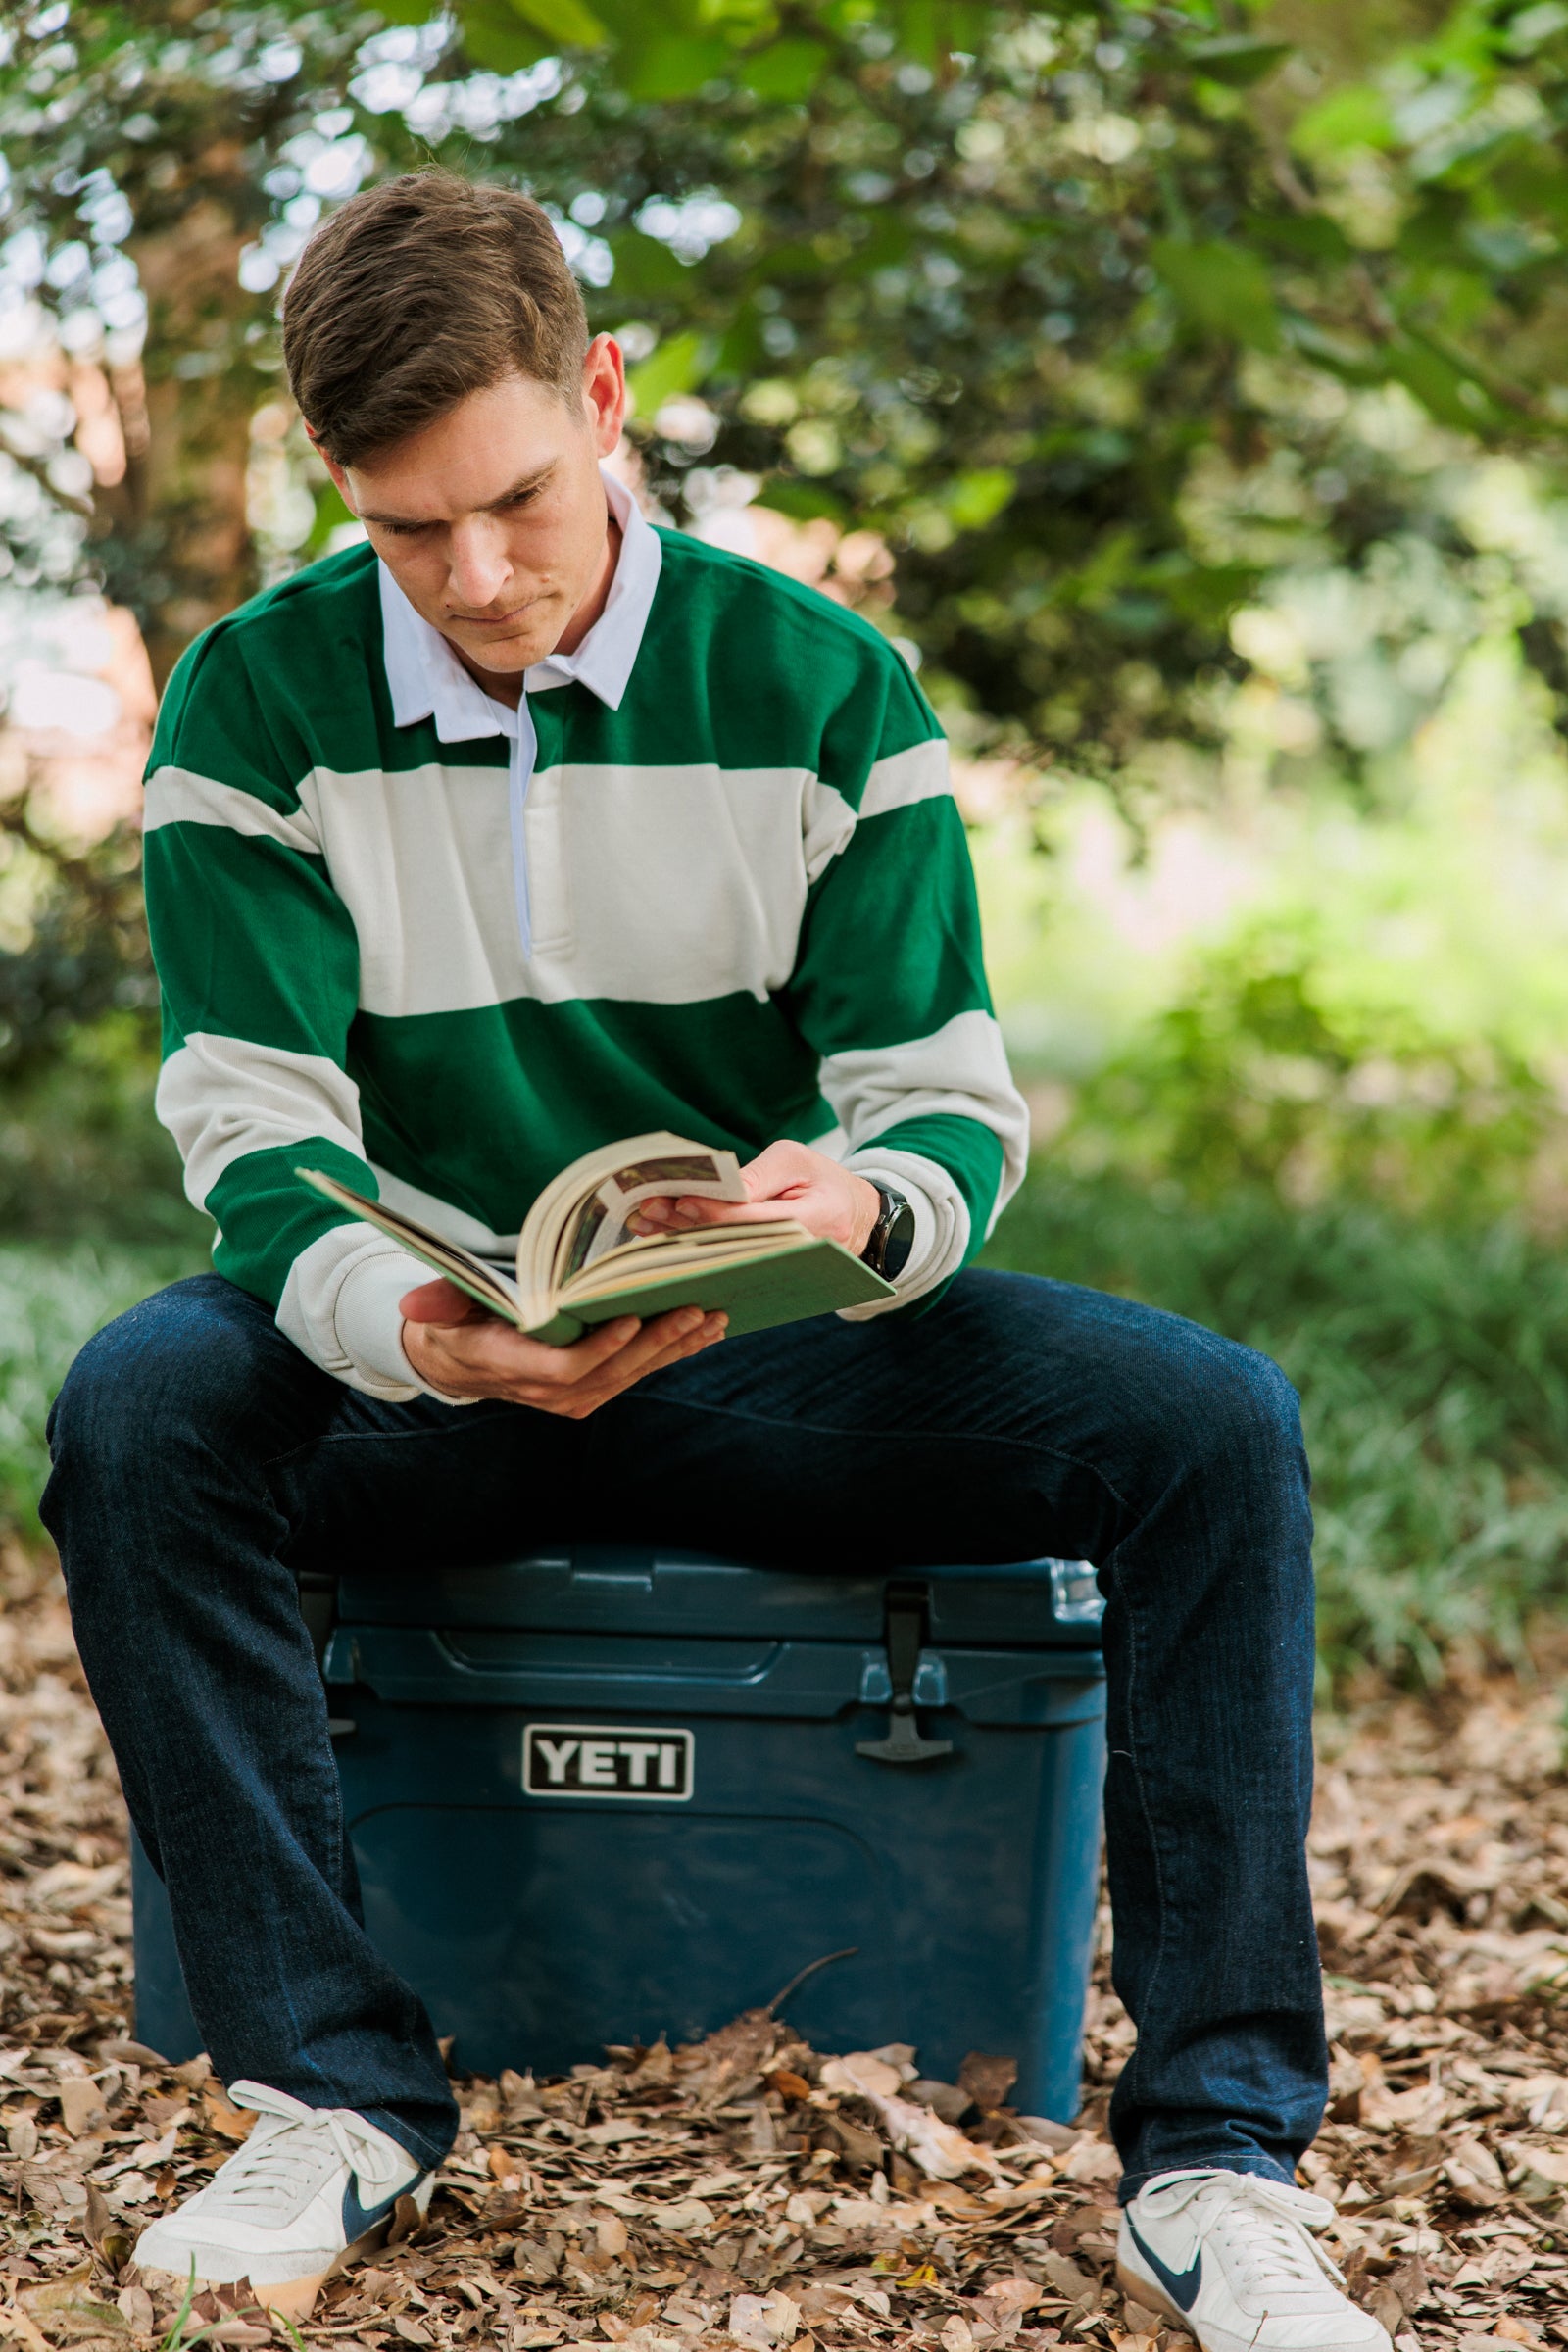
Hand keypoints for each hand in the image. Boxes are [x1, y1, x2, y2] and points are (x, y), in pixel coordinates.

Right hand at [399, 1279, 726, 1414]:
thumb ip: (438, 1301)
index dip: (602, 1348)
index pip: (565, 1367)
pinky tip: (703, 1334)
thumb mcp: (441, 1309)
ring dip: (675, 1349)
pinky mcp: (591, 1390)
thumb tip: (412, 1305)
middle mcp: (547, 1391)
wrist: (457, 1361)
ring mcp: (572, 1396)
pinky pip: (635, 1373)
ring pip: (632, 1374)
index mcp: (513, 1366)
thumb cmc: (454, 1323)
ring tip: (713, 1319)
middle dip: (658, 1342)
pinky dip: (671, 1354)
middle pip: (612, 1372)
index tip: (634, 1319)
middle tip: (696, 1310)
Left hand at [628, 1140, 881, 1254]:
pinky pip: (727, 1264)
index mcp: (817, 1219)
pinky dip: (695, 1250)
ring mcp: (784, 1269)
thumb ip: (760, 1174)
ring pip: (725, 1257)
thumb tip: (716, 1188)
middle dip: (686, 1228)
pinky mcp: (768, 1273)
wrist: (854, 1216)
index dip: (717, 1212)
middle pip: (734, 1244)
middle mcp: (800, 1252)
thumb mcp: (797, 1160)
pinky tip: (663, 1239)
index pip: (757, 1220)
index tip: (680, 1201)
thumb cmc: (822, 1179)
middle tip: (646, 1212)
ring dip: (682, 1241)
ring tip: (644, 1225)